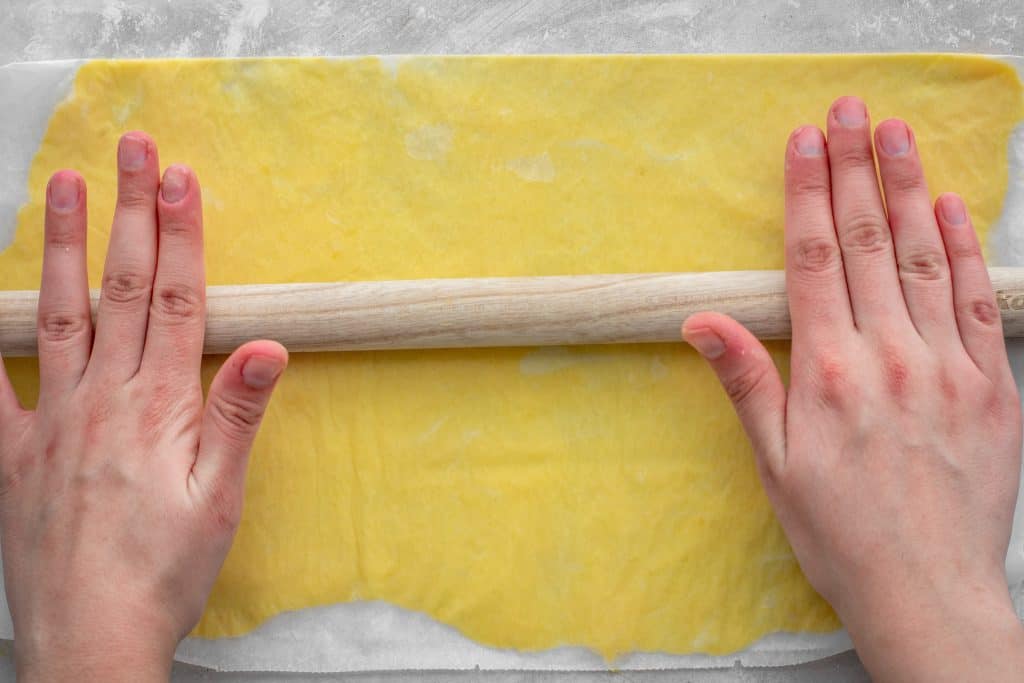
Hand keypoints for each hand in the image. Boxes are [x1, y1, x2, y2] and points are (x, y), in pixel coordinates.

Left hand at [0, 133, 287, 681]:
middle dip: (129, 213)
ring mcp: (51, 419)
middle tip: (131, 148)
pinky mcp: (13, 453)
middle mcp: (103, 397)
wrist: (89, 638)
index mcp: (160, 405)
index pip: (173, 299)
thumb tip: (266, 345)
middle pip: (119, 287)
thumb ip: (238, 416)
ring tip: (61, 186)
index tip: (179, 176)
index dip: (180, 234)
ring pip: (59, 314)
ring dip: (61, 245)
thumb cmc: (165, 571)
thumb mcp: (220, 498)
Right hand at [683, 96, 1023, 680]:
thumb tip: (703, 322)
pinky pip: (977, 302)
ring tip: (896, 134)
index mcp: (829, 373)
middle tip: (849, 110)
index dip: (808, 194)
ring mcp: (948, 367)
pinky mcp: (994, 386)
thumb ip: (746, 382)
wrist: (926, 590)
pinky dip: (964, 250)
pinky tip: (952, 208)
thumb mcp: (773, 464)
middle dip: (855, 169)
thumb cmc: (839, 531)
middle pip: (868, 242)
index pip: (815, 260)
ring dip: (908, 189)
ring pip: (923, 258)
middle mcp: (890, 356)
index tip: (805, 142)